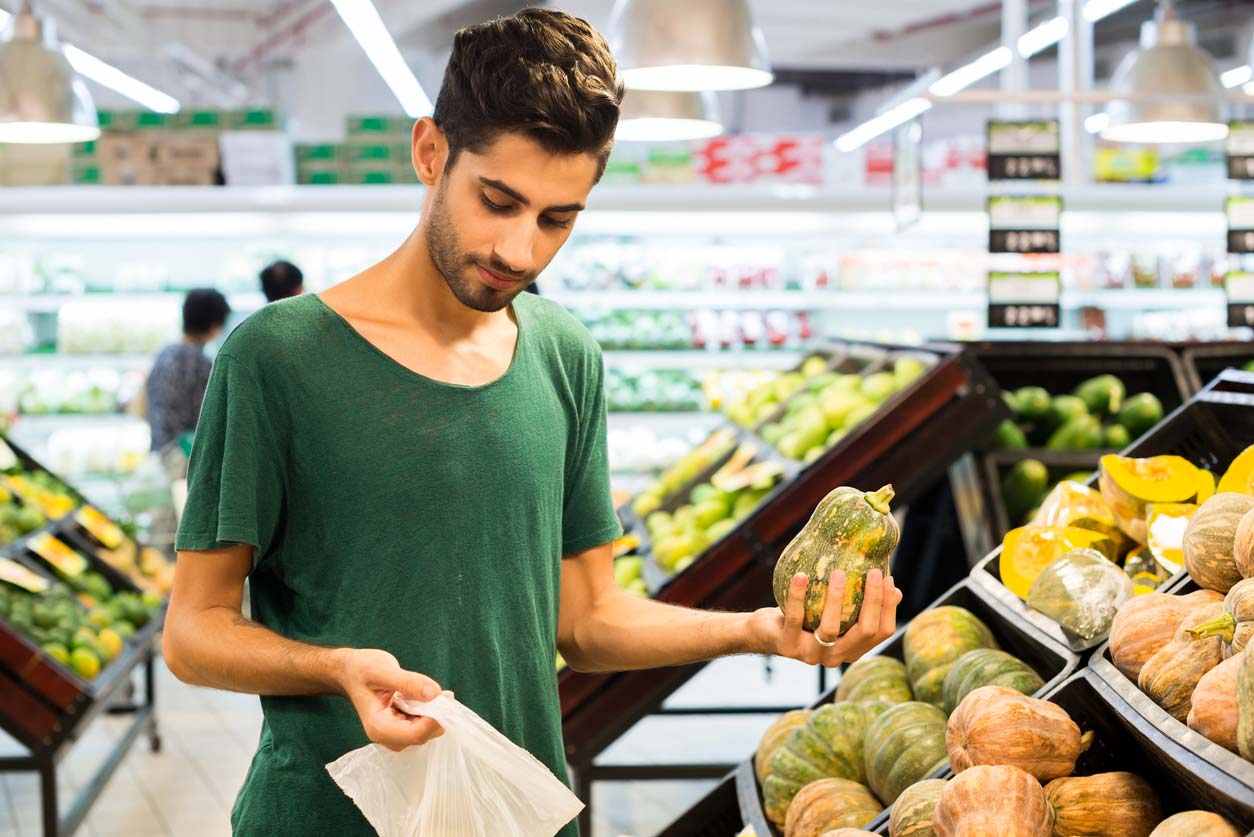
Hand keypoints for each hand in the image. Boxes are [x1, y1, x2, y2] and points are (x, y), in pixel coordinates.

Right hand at [337, 648, 448, 751]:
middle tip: (444, 693)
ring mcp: (395, 733)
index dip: (434, 719)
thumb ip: (408, 682)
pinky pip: (424, 724)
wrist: (351, 671)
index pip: (415, 734)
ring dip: (436, 713)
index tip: (445, 697)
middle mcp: (387, 736)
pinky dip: (432, 711)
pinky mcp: (402, 726)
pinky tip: (430, 696)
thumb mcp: (383, 670)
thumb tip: (434, 694)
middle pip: (422, 735)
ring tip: (437, 693)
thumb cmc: (362, 669)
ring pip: (426, 731)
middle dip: (437, 716)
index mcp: (378, 727)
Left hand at [749, 569, 900, 666]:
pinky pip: (795, 618)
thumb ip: (858, 603)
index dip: (889, 607)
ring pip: (830, 629)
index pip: (881, 632)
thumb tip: (894, 585)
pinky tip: (801, 575)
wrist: (765, 632)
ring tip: (838, 572)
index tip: (889, 579)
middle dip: (873, 600)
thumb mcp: (835, 610)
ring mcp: (812, 655)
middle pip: (864, 631)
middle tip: (874, 571)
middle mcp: (836, 657)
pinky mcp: (787, 647)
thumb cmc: (806, 616)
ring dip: (836, 598)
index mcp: (852, 649)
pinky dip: (798, 596)